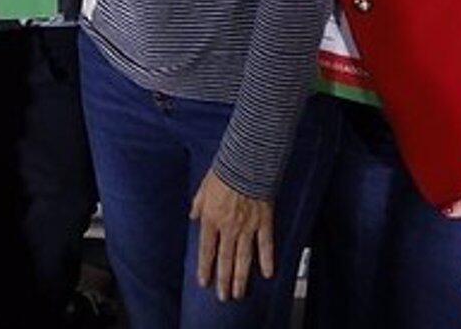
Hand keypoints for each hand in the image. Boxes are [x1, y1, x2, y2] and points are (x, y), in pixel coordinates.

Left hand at [190, 171, 273, 300]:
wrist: (247, 162)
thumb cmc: (224, 171)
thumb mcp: (203, 187)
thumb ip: (197, 204)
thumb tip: (192, 216)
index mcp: (211, 218)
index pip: (206, 249)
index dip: (205, 267)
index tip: (204, 282)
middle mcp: (228, 227)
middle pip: (225, 259)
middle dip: (223, 280)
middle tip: (223, 297)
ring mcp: (247, 227)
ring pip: (243, 258)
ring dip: (240, 278)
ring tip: (239, 293)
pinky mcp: (264, 222)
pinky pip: (266, 245)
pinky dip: (267, 260)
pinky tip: (267, 274)